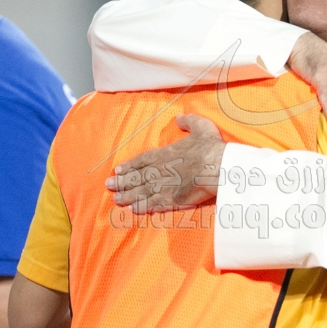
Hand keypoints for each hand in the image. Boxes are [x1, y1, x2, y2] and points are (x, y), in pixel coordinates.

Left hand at [105, 114, 224, 212]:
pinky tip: (134, 210)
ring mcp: (164, 186)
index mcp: (165, 154)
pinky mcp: (172, 200)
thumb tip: (180, 117)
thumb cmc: (209, 147)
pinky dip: (142, 207)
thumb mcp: (200, 127)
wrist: (217, 167)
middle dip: (122, 182)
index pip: (141, 160)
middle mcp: (160, 170)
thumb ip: (188, 122)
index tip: (117, 170)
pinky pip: (153, 204)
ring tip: (117, 200)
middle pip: (136, 178)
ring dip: (128, 196)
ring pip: (141, 192)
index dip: (129, 166)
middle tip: (109, 186)